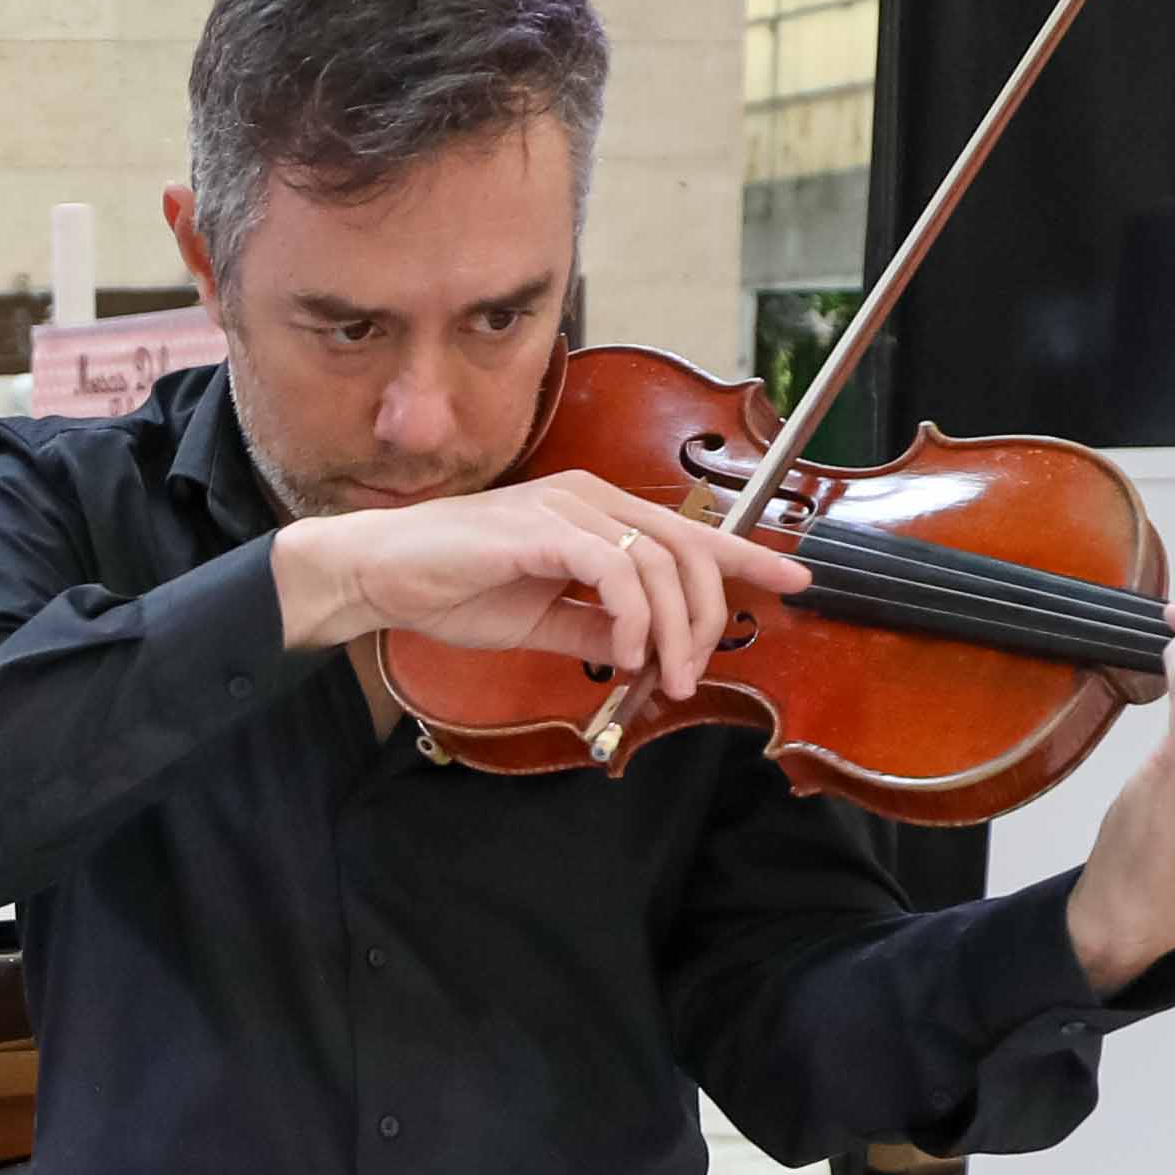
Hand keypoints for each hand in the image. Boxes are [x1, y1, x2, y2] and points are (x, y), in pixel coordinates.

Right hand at [264, 472, 784, 703]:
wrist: (381, 575)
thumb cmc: (450, 589)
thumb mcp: (542, 619)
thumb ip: (596, 628)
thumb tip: (646, 650)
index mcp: (595, 515)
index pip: (689, 532)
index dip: (746, 557)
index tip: (793, 581)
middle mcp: (591, 499)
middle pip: (688, 551)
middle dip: (707, 619)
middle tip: (692, 674)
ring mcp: (568, 509)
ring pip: (661, 563)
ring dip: (674, 630)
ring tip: (663, 675)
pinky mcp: (544, 529)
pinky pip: (616, 571)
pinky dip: (633, 617)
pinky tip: (625, 653)